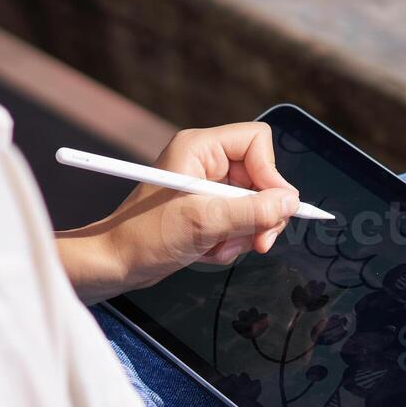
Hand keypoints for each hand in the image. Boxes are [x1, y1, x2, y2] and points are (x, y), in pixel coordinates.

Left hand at [56, 123, 300, 301]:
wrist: (115, 264)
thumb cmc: (145, 236)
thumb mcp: (204, 223)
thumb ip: (252, 211)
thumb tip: (290, 202)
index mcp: (200, 147)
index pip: (257, 142)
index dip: (271, 174)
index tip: (274, 208)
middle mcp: (205, 161)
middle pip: (261, 177)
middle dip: (259, 214)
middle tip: (258, 242)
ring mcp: (206, 185)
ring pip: (254, 203)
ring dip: (242, 232)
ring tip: (217, 248)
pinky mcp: (206, 208)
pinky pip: (239, 220)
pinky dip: (230, 241)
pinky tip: (208, 251)